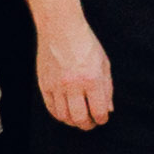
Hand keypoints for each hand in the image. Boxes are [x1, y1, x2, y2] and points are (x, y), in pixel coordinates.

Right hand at [31, 4, 116, 132]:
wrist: (61, 28)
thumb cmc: (85, 43)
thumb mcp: (104, 63)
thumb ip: (107, 88)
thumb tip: (108, 109)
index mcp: (92, 79)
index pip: (98, 111)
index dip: (102, 119)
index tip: (102, 118)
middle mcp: (74, 85)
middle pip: (80, 118)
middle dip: (88, 125)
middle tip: (91, 123)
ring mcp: (57, 85)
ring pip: (64, 116)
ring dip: (73, 122)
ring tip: (78, 118)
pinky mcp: (44, 84)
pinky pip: (51, 108)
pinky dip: (59, 115)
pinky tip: (65, 112)